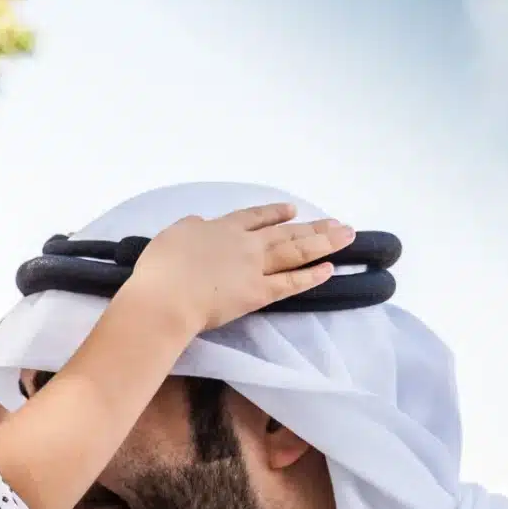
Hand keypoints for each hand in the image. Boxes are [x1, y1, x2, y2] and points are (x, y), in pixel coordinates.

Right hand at [125, 203, 354, 335]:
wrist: (165, 298)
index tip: (292, 210)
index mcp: (221, 228)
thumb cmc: (161, 268)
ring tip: (346, 237)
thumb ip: (191, 229)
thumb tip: (201, 225)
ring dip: (323, 243)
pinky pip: (290, 283)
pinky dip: (310, 276)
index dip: (274, 213)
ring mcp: (254, 268)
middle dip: (313, 227)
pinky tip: (329, 269)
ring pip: (295, 252)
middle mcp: (244, 243)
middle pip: (285, 232)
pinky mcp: (257, 294)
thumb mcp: (172, 235)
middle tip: (339, 224)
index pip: (253, 217)